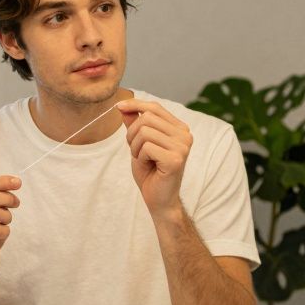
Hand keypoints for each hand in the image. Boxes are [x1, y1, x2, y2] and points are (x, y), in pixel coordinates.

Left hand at [117, 99, 192, 214]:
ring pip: (145, 132)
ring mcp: (182, 147)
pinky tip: (148, 166)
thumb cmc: (151, 172)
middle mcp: (185, 135)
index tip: (119, 106)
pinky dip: (140, 157)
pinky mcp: (175, 159)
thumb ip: (135, 125)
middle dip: (132, 134)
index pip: (155, 107)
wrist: (159, 200)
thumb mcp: (139, 144)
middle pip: (147, 117)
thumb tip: (124, 106)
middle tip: (136, 151)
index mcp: (180, 129)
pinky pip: (147, 147)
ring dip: (135, 147)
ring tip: (143, 159)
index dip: (135, 104)